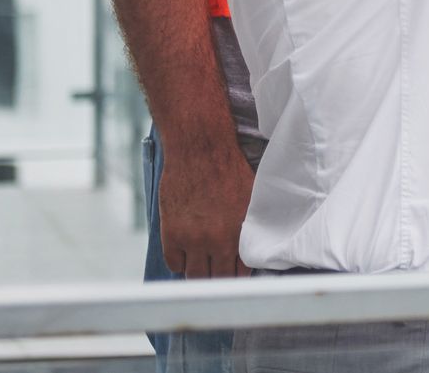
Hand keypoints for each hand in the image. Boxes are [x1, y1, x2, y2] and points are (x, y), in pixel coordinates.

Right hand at [158, 136, 255, 277]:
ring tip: (203, 266)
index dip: (238, 273)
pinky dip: (180, 263)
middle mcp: (217, 240)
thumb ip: (251, 223)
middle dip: (220, 278)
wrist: (201, 149)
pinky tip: (186, 255)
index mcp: (240, 232)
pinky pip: (174, 263)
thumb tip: (257, 241)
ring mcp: (192, 239)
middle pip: (218, 278)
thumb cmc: (229, 167)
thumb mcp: (251, 197)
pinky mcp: (171, 233)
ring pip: (195, 275)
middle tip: (219, 273)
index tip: (235, 272)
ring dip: (199, 273)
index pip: (241, 271)